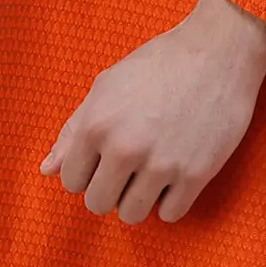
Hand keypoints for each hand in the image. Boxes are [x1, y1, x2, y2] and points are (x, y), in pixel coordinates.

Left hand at [39, 0, 265, 223]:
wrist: (218, 51)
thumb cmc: (160, 63)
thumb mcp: (106, 86)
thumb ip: (73, 130)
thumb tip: (46, 170)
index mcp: (96, 126)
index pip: (71, 181)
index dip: (86, 172)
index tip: (103, 159)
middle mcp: (124, 149)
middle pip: (99, 204)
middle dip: (110, 189)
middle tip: (128, 169)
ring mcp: (161, 165)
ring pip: (132, 215)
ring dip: (138, 199)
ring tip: (150, 173)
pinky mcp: (195, 174)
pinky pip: (170, 214)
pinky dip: (170, 201)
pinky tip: (175, 176)